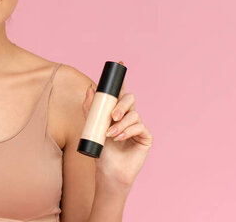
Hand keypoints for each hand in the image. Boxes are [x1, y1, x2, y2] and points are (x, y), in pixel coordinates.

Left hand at [82, 61, 152, 188]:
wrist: (108, 171)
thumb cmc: (101, 151)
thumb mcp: (92, 128)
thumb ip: (90, 109)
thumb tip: (90, 89)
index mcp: (116, 111)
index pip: (119, 92)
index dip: (121, 79)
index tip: (120, 63)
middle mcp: (128, 116)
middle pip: (129, 99)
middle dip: (121, 105)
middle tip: (112, 116)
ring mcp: (138, 125)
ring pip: (134, 114)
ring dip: (121, 124)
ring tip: (110, 135)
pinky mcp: (145, 136)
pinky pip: (139, 126)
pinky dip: (128, 131)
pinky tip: (119, 138)